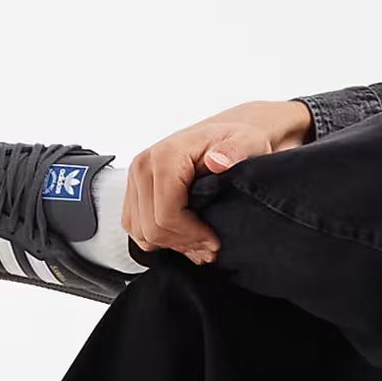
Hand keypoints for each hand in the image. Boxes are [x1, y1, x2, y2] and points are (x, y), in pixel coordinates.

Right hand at [123, 100, 313, 260]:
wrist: (225, 134)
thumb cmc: (235, 140)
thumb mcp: (247, 142)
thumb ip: (235, 151)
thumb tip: (217, 161)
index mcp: (165, 155)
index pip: (165, 214)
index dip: (191, 235)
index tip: (214, 240)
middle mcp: (144, 165)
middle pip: (151, 228)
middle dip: (183, 243)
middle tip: (210, 246)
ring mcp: (136, 179)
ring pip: (141, 233)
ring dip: (171, 244)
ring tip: (199, 241)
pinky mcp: (134, 191)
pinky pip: (136, 228)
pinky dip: (159, 238)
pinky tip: (185, 235)